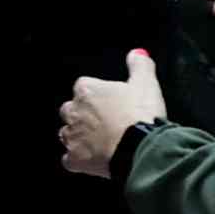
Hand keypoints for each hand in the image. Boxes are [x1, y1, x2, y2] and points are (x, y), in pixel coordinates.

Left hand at [59, 50, 166, 178]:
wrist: (140, 148)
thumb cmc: (141, 115)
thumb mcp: (146, 84)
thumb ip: (140, 66)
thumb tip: (138, 53)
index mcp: (87, 90)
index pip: (85, 87)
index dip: (100, 96)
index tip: (113, 103)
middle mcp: (73, 111)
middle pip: (72, 110)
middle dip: (85, 115)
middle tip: (107, 123)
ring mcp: (71, 136)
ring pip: (68, 133)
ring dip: (80, 136)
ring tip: (101, 141)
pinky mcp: (74, 159)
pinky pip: (70, 159)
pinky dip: (78, 159)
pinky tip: (93, 160)